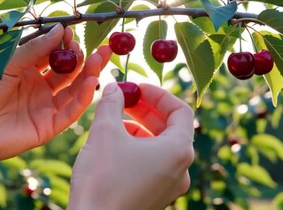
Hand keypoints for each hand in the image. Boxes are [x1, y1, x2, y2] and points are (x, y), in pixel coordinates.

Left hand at [0, 24, 111, 166]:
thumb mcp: (6, 63)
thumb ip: (34, 49)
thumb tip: (61, 29)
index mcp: (28, 72)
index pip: (54, 56)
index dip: (65, 45)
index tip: (72, 33)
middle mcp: (40, 89)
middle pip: (69, 73)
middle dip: (84, 59)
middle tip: (100, 47)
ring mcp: (46, 108)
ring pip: (74, 90)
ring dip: (89, 75)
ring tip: (99, 59)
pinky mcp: (49, 127)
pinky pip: (71, 111)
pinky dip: (84, 97)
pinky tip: (92, 81)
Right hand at [68, 83, 194, 209]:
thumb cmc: (102, 180)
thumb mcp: (105, 132)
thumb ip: (111, 104)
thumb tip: (113, 87)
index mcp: (178, 150)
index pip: (180, 110)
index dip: (158, 94)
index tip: (137, 88)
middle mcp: (180, 169)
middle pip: (170, 128)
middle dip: (146, 110)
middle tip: (125, 98)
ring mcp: (169, 185)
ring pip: (160, 146)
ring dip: (140, 127)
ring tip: (116, 120)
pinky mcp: (155, 195)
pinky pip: (153, 163)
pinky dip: (138, 147)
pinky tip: (116, 143)